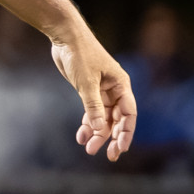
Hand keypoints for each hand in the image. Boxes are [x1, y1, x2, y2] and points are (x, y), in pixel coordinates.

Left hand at [52, 32, 136, 160]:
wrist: (65, 37)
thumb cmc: (80, 54)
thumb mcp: (86, 82)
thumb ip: (93, 106)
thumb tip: (98, 129)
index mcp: (121, 85)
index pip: (129, 114)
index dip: (126, 132)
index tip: (121, 148)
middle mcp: (114, 89)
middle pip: (117, 119)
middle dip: (112, 137)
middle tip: (108, 156)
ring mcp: (101, 91)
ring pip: (103, 118)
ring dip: (97, 133)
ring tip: (88, 149)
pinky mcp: (88, 91)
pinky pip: (91, 112)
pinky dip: (87, 124)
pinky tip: (81, 136)